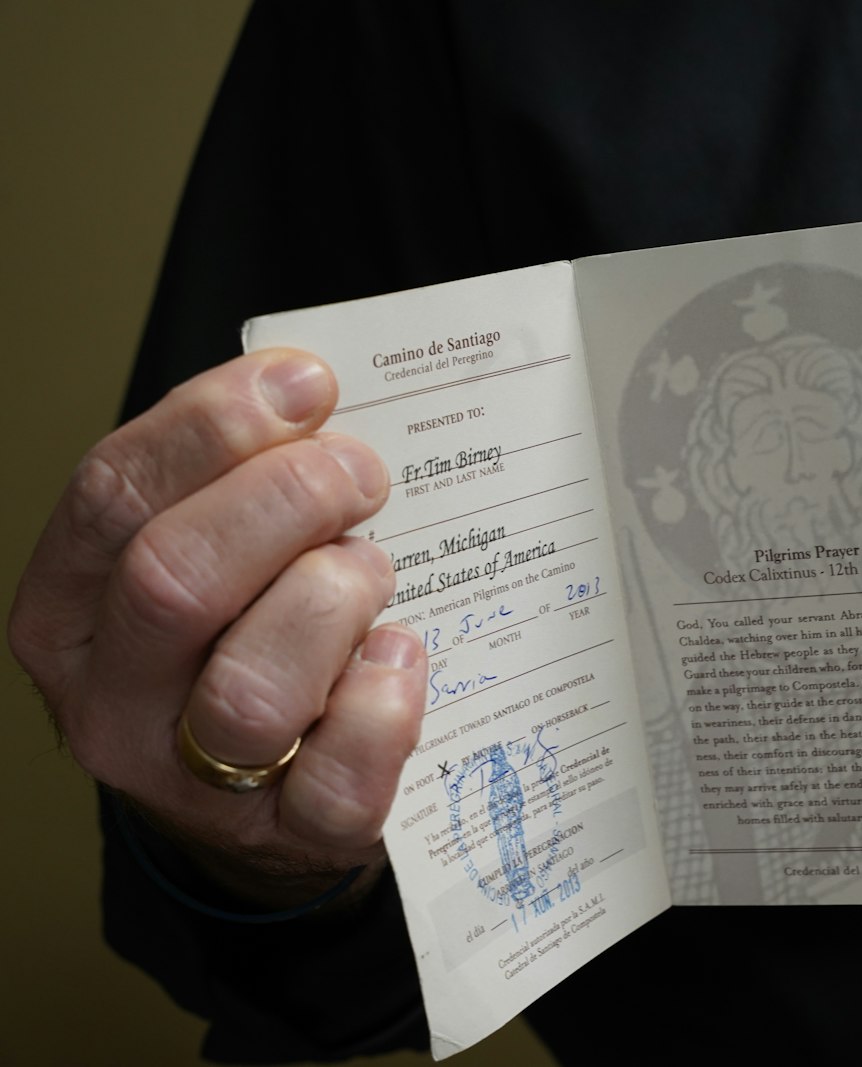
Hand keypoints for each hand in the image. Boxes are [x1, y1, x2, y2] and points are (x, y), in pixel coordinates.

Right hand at [8, 349, 425, 905]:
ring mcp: (192, 782)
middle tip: (362, 473)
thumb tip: (308, 393)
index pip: (114, 495)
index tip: (305, 383)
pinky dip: (386, 709)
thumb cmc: (242, 644)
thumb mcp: (209, 558)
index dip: (214, 424)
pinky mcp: (289, 837)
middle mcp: (110, 700)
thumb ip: (234, 484)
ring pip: (253, 687)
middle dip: (288, 500)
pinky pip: (339, 781)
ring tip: (372, 573)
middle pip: (175, 579)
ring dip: (335, 602)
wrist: (262, 808)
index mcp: (70, 609)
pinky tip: (399, 656)